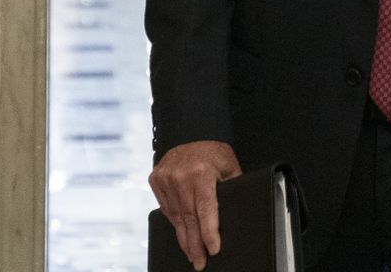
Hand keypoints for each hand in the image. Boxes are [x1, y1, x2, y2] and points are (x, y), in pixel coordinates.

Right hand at [148, 140, 241, 270]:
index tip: (213, 249)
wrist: (191, 132)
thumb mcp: (229, 167)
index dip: (209, 232)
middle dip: (195, 244)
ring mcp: (165, 178)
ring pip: (176, 217)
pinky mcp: (156, 179)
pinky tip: (182, 234)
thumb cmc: (214, 153)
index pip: (206, 209)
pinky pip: (167, 208)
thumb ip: (231, 190)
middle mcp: (180, 176)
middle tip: (200, 262)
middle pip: (189, 218)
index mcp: (201, 172)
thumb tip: (234, 215)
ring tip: (192, 254)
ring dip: (184, 238)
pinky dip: (176, 223)